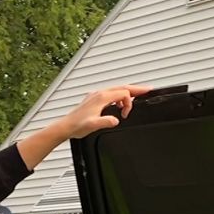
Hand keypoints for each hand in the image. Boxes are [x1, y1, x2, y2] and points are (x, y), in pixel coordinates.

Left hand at [17, 84, 152, 169]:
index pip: (123, 93)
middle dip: (136, 89)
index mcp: (101, 98)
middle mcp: (99, 94)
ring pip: (116, 89)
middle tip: (148, 89)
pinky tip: (117, 104)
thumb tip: (116, 120)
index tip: (126, 114)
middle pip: (122, 87)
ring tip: (135, 98)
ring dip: (126, 93)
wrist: (65, 126)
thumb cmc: (77, 126)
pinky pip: (110, 94)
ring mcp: (95, 96)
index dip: (129, 103)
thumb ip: (106, 122)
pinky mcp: (93, 100)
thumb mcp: (93, 125)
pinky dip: (118, 96)